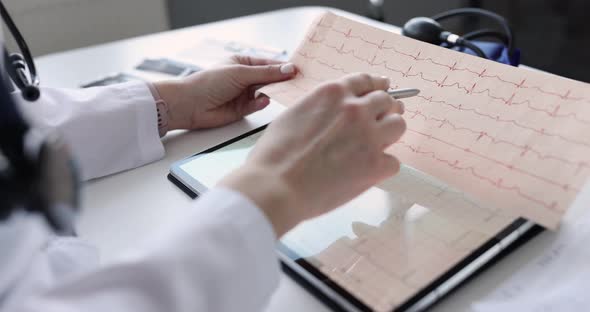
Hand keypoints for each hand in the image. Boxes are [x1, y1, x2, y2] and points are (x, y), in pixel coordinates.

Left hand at [153, 55, 296, 130]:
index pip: (268, 64)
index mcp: (243, 63)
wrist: (190, 105)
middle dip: (281, 81)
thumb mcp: (240, 73)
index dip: (282, 67)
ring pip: (266, 92)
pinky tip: (263, 100)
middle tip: (297, 83)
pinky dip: (261, 103)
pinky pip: (257, 105)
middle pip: (269, 79)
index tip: (297, 70)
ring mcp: (244, 93)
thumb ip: (265, 73)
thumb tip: (288, 69)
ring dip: (273, 92)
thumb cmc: (209, 82)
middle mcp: (244, 78)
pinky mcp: (242, 109)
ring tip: (284, 92)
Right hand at [219, 73, 405, 235]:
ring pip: (399, 125)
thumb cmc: (275, 156)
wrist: (275, 187)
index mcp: (333, 94)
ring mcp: (368, 136)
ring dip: (390, 133)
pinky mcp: (376, 165)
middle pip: (387, 101)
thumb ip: (322, 108)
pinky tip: (368, 171)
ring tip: (376, 145)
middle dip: (385, 109)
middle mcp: (355, 110)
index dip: (376, 86)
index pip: (366, 81)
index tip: (381, 90)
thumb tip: (334, 114)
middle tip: (381, 120)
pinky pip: (394, 161)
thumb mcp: (294, 114)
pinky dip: (383, 166)